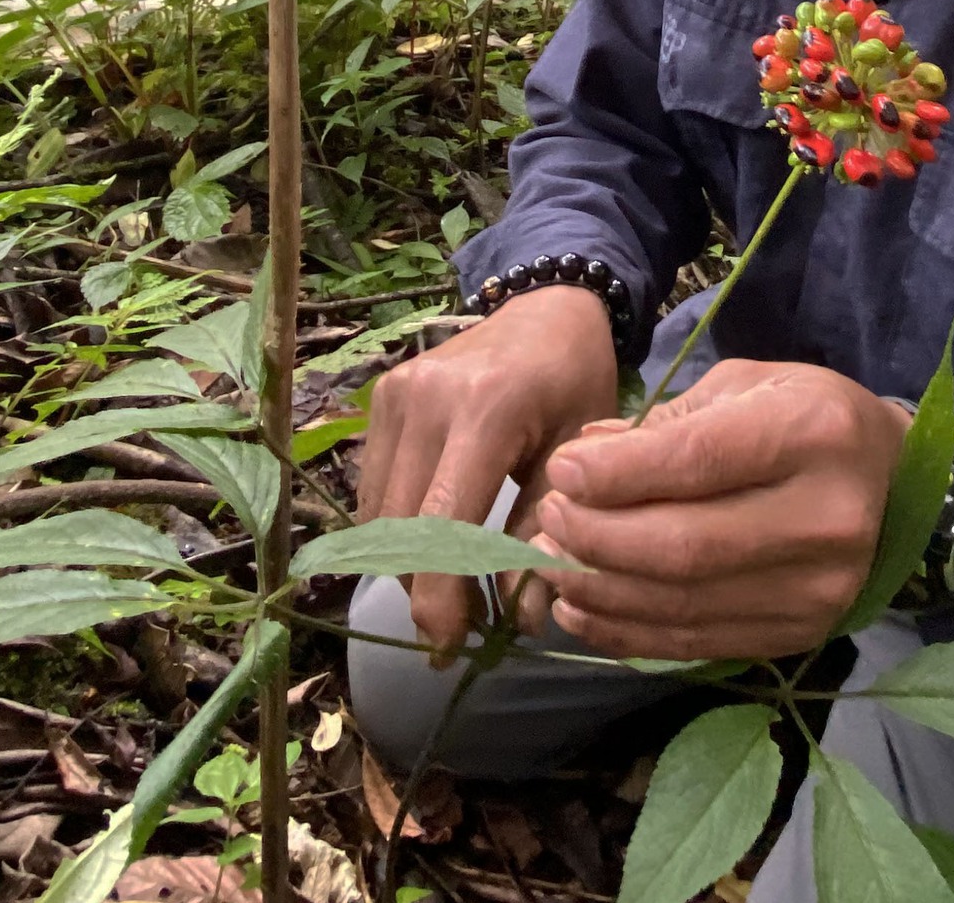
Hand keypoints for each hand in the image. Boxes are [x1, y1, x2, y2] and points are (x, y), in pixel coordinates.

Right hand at [356, 285, 618, 655]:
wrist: (547, 308)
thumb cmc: (576, 382)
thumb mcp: (579, 455)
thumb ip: (548, 533)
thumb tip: (520, 620)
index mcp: (486, 409)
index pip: (443, 523)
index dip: (440, 596)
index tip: (451, 645)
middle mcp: (426, 398)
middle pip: (400, 526)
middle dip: (422, 591)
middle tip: (457, 631)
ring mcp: (394, 394)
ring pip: (378, 513)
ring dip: (407, 563)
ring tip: (451, 591)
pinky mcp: (380, 398)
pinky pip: (374, 487)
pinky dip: (398, 528)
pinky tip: (436, 545)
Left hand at [524, 359, 913, 660]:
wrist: (893, 483)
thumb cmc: (808, 417)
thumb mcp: (747, 386)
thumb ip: (665, 423)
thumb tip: (580, 459)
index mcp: (815, 433)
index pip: (698, 462)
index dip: (617, 475)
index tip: (561, 471)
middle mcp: (826, 517)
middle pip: (684, 546)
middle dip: (597, 537)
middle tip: (549, 520)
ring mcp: (819, 588)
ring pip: (683, 603)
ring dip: (601, 590)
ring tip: (554, 565)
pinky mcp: (801, 634)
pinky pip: (697, 642)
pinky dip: (627, 631)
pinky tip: (585, 609)